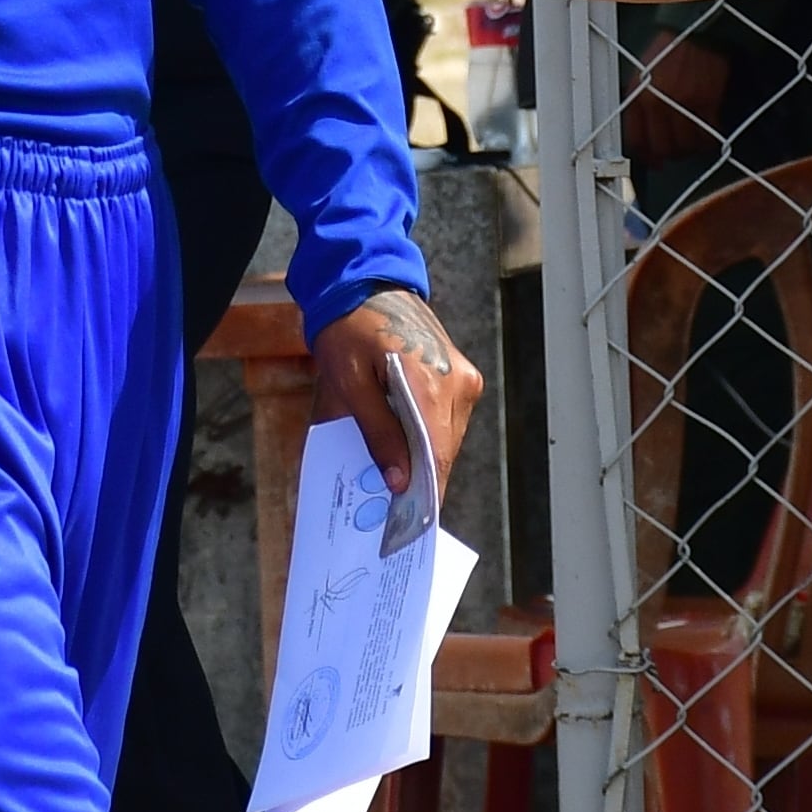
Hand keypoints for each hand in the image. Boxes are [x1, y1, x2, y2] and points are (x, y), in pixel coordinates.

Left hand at [313, 285, 478, 499]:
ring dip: (422, 459)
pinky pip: (447, 420)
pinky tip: (403, 448)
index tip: (407, 527)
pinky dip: (427, 437)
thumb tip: (398, 481)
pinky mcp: (460, 375)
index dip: (423, 495)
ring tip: (393, 481)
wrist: (364, 284)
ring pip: (447, 438)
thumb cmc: (348, 331)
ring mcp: (463, 378)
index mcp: (431, 385)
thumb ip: (377, 433)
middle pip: (443, 452)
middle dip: (418, 481)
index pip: (435, 457)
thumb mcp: (350, 384)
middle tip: (391, 513)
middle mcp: (458, 383)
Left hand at [621, 37, 732, 163]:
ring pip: (686, 145)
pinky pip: (707, 134)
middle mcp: (658, 102)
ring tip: (693, 145)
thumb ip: (640, 102)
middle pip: (662, 147)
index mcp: (638, 95)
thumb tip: (643, 133)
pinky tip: (709, 138)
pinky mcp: (706, 101)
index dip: (646, 156)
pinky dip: (708, 141)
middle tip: (676, 155)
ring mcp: (683, 103)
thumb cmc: (669, 50)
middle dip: (669, 156)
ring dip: (690, 150)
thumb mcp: (643, 74)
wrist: (696, 30)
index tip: (654, 162)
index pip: (637, 139)